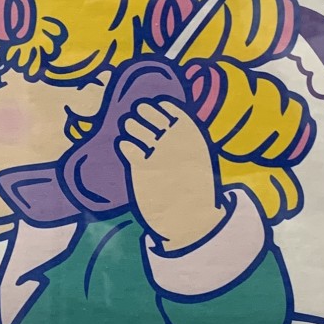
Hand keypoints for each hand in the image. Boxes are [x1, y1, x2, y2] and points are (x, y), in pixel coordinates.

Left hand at [116, 98, 224, 251]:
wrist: (191, 218)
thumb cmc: (195, 187)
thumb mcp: (198, 156)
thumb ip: (184, 138)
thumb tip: (164, 121)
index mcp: (191, 132)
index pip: (166, 105)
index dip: (156, 108)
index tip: (155, 117)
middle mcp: (173, 137)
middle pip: (144, 110)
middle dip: (139, 116)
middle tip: (140, 128)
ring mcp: (157, 150)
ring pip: (132, 124)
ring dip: (130, 128)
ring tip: (134, 140)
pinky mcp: (142, 166)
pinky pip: (126, 145)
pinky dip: (125, 146)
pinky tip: (131, 154)